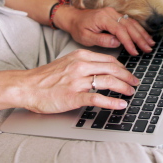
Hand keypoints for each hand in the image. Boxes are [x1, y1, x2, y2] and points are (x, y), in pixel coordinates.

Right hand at [20, 49, 139, 113]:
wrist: (26, 86)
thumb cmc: (45, 78)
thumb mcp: (66, 63)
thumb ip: (83, 64)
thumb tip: (101, 69)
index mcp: (80, 56)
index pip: (108, 60)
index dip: (122, 68)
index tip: (128, 74)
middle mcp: (80, 66)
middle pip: (112, 69)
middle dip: (127, 77)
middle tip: (135, 83)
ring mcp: (77, 81)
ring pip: (108, 81)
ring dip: (123, 87)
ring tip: (130, 92)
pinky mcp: (73, 96)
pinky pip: (97, 98)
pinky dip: (112, 102)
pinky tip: (120, 105)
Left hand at [55, 6, 154, 55]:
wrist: (73, 17)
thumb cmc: (78, 28)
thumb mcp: (86, 37)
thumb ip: (101, 40)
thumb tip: (117, 42)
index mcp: (103, 18)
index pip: (120, 31)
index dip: (129, 42)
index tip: (135, 52)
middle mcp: (110, 13)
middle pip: (129, 26)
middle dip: (140, 38)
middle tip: (148, 49)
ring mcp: (114, 13)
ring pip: (132, 23)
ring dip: (142, 34)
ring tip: (150, 44)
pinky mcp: (115, 15)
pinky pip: (129, 22)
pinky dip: (138, 29)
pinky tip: (144, 36)